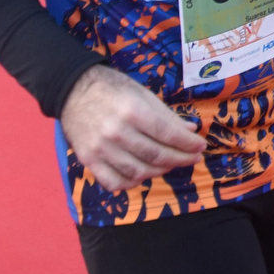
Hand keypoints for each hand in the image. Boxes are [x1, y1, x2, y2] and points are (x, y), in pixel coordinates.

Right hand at [58, 65, 205, 191]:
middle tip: (194, 158)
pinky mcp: (88, 160)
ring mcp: (100, 149)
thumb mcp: (143, 94)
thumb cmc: (113, 89)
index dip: (188, 144)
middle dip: (181, 159)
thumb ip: (167, 116)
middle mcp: (116, 132)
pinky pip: (113, 182)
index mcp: (133, 111)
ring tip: (171, 165)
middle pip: (156, 155)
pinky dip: (131, 183)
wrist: (73, 91)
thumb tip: (191, 131)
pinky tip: (143, 176)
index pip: (168, 134)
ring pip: (138, 172)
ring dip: (160, 171)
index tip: (201, 146)